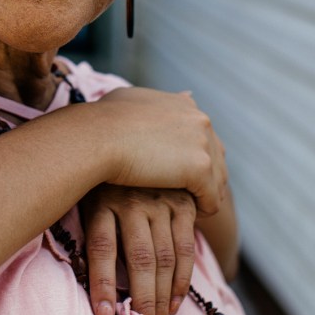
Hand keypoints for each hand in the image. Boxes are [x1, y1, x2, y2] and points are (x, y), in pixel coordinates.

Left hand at [81, 185, 196, 314]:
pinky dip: (182, 280)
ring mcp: (160, 201)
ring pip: (165, 258)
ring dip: (163, 299)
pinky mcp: (182, 203)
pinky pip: (185, 247)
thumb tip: (87, 278)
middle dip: (143, 303)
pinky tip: (176, 305)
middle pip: (139, 259)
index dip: (103, 285)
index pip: (102, 248)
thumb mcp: (82, 198)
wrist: (124, 140)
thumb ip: (88, 232)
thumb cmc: (97, 182)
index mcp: (102, 201)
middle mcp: (132, 201)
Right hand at [95, 87, 227, 215]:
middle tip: (188, 196)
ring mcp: (202, 142)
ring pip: (217, 179)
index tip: (177, 172)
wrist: (97, 137)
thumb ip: (150, 103)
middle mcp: (199, 119)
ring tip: (190, 210)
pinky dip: (203, 210)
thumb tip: (176, 97)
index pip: (202, 135)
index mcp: (184, 105)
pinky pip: (212, 198)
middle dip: (205, 177)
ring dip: (205, 195)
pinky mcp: (199, 167)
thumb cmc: (102, 122)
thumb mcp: (127, 101)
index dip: (191, 156)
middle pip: (216, 156)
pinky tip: (190, 218)